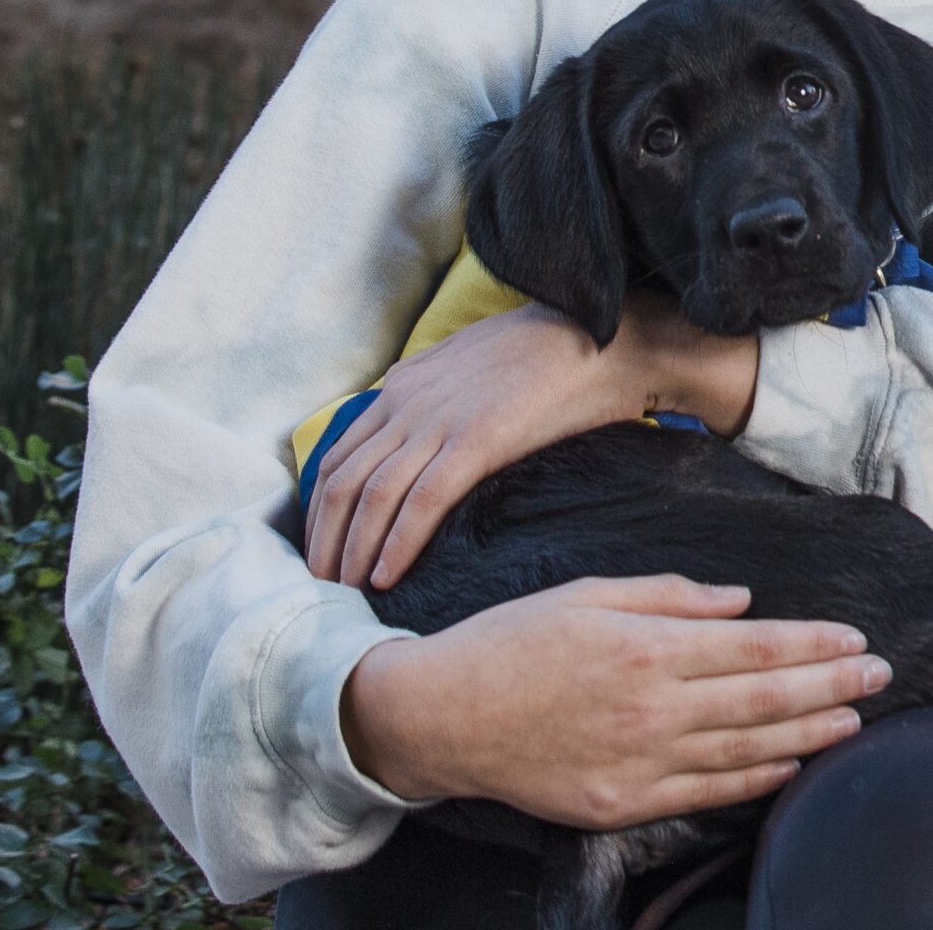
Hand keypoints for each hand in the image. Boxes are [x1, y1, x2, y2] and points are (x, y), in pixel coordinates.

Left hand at [306, 293, 753, 591]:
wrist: (612, 338)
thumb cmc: (553, 351)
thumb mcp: (473, 361)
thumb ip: (434, 392)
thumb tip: (412, 426)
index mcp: (404, 384)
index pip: (337, 456)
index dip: (319, 512)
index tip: (323, 550)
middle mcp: (409, 401)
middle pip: (340, 483)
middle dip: (323, 542)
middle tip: (320, 587)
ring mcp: (441, 419)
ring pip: (371, 497)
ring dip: (352, 553)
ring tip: (347, 593)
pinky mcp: (478, 438)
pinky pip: (422, 502)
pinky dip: (397, 543)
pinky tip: (388, 576)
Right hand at [342, 575, 889, 826]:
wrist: (441, 717)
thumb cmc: (514, 641)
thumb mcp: (590, 592)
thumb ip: (674, 596)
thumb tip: (744, 602)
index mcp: (648, 646)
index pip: (756, 647)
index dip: (813, 643)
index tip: (855, 637)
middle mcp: (652, 706)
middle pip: (765, 699)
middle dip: (832, 685)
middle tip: (882, 674)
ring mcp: (638, 761)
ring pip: (746, 751)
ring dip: (809, 734)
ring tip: (856, 719)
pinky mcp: (620, 803)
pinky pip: (704, 794)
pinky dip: (755, 781)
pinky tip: (791, 766)